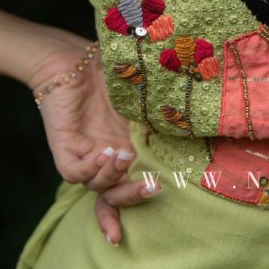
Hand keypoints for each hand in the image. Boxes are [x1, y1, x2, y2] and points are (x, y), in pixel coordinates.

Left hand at [30, 36, 159, 244]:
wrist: (77, 57)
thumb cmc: (115, 73)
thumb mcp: (147, 98)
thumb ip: (166, 114)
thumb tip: (204, 121)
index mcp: (126, 150)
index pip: (128, 187)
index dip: (135, 203)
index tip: (151, 211)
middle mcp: (105, 157)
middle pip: (114, 195)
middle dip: (132, 197)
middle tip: (153, 188)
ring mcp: (84, 154)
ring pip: (95, 186)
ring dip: (112, 176)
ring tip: (124, 155)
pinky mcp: (64, 146)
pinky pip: (73, 171)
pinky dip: (90, 168)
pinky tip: (105, 152)